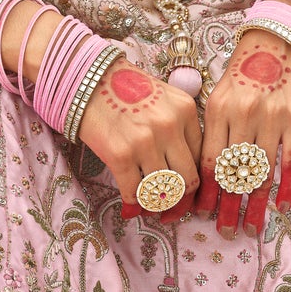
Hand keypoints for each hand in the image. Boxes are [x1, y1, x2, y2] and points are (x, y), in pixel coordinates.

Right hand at [77, 58, 201, 221]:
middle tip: (174, 211)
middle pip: (188, 178)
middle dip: (182, 200)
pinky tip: (131, 207)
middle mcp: (170, 126)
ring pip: (163, 190)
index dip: (197, 179)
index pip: (202, 156)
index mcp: (185, 110)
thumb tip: (185, 170)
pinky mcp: (121, 154)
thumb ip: (180, 127)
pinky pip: (134, 192)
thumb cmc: (126, 90)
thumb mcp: (164, 98)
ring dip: (156, 204)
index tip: (190, 193)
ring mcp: (146, 141)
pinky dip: (134, 205)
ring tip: (150, 208)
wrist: (88, 80)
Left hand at [196, 29, 290, 239]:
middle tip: (225, 232)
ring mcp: (272, 117)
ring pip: (261, 172)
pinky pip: (290, 159)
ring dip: (255, 204)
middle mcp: (243, 115)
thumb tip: (204, 179)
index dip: (205, 193)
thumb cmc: (242, 75)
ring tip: (251, 228)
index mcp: (217, 111)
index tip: (199, 216)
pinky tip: (282, 205)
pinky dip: (287, 185)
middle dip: (228, 207)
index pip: (208, 162)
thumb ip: (212, 133)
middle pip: (234, 172)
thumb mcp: (218, 97)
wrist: (278, 43)